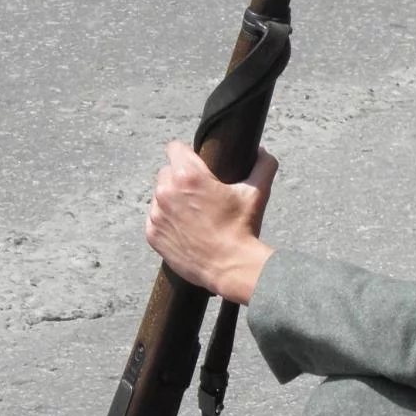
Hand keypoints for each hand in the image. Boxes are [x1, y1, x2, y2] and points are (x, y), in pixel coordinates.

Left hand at [145, 141, 277, 303]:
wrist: (231, 267)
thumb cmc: (242, 228)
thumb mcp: (256, 193)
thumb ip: (263, 165)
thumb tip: (262, 151)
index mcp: (188, 176)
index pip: (174, 148)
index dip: (186, 153)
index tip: (195, 163)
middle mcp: (166, 192)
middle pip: (166, 172)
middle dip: (180, 178)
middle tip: (198, 193)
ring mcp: (157, 214)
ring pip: (159, 196)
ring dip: (171, 200)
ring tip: (192, 214)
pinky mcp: (152, 234)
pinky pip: (154, 219)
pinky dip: (166, 221)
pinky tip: (184, 229)